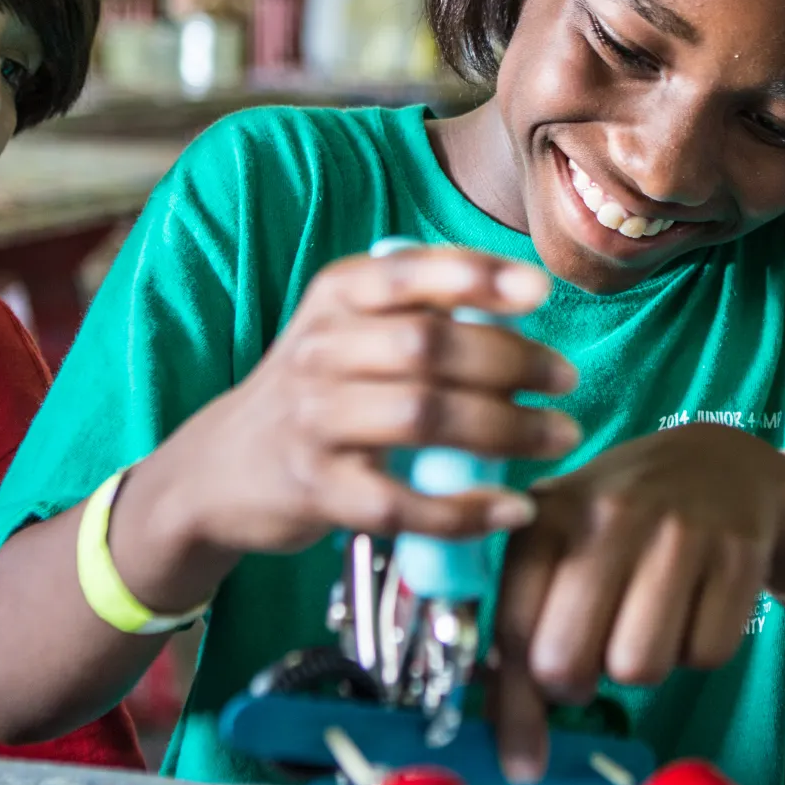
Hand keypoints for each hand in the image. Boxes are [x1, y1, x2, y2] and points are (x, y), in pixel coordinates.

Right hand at [135, 246, 581, 566]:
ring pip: (423, 419)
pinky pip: (401, 503)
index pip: (408, 274)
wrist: (219, 469)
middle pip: (429, 347)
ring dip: (505, 428)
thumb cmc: (312, 392)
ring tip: (559, 435)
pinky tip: (511, 508)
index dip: (476, 277)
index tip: (538, 291)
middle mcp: (319, 352)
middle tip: (565, 378)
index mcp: (333, 298)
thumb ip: (414, 309)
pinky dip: (465, 510)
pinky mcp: (317, 492)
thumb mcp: (343, 329)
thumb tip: (519, 297)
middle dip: (511, 361)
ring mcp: (315, 424)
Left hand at [490, 423, 784, 781]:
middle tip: (592, 661)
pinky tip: (691, 607)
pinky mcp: (738, 553)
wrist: (718, 466)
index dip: (515, 708)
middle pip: (568, 663)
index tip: (522, 760)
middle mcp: (607, 515)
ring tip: (644, 622)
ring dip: (640, 667)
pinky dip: (697, 650)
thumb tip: (514, 755)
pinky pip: (706, 656)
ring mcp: (678, 531)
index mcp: (545, 517)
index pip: (512, 633)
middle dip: (576, 688)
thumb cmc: (618, 524)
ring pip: (639, 668)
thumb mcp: (557, 550)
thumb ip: (521, 631)